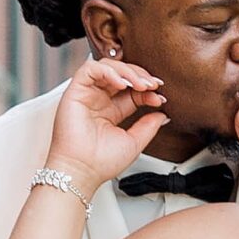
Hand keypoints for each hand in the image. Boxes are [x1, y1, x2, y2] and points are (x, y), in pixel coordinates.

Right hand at [42, 57, 168, 197]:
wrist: (82, 172)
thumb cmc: (101, 163)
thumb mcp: (134, 142)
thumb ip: (149, 126)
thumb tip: (163, 114)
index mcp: (111, 111)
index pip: (131, 90)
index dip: (147, 89)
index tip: (160, 98)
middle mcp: (98, 100)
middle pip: (120, 74)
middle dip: (139, 75)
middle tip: (153, 86)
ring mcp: (87, 94)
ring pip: (107, 66)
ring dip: (127, 71)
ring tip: (140, 84)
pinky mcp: (74, 91)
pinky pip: (90, 69)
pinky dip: (109, 71)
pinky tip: (122, 83)